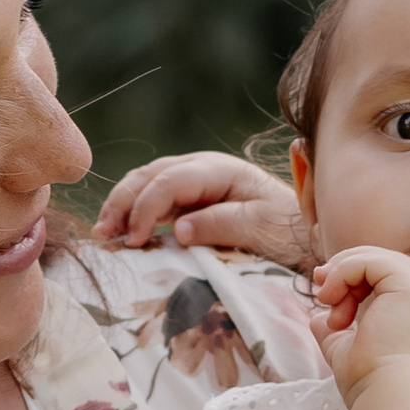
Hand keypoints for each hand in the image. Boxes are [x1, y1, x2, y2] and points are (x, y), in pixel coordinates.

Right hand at [89, 149, 310, 264]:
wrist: (306, 237)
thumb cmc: (288, 232)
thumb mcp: (261, 229)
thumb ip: (221, 225)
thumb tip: (178, 229)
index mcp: (220, 170)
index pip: (170, 181)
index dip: (146, 207)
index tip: (133, 239)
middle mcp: (201, 170)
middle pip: (149, 176)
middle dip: (122, 203)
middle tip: (104, 235)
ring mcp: (192, 184)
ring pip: (144, 185)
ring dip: (121, 207)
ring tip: (103, 235)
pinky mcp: (188, 202)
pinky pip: (152, 202)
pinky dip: (132, 215)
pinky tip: (119, 234)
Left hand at [310, 242, 409, 396]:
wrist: (392, 398)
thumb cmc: (376, 387)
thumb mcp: (353, 354)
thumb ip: (337, 333)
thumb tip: (316, 319)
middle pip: (391, 264)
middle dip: (351, 271)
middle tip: (322, 293)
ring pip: (375, 259)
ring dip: (342, 276)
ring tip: (326, 302)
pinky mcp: (409, 283)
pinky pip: (368, 261)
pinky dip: (342, 275)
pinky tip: (329, 299)